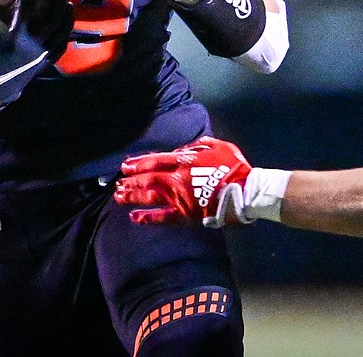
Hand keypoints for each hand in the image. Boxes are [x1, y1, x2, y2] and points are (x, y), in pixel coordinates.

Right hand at [0, 0, 72, 112]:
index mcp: (16, 37)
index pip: (27, 6)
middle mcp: (34, 45)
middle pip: (53, 16)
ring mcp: (42, 54)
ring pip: (62, 31)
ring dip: (66, 15)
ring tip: (67, 3)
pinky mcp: (45, 63)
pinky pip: (61, 46)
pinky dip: (65, 34)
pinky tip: (66, 26)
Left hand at [116, 136, 253, 226]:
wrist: (245, 191)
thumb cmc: (233, 166)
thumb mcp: (218, 145)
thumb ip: (198, 144)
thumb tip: (181, 150)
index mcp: (185, 161)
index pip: (155, 161)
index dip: (138, 163)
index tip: (125, 165)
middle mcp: (177, 179)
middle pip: (148, 179)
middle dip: (131, 180)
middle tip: (118, 182)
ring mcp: (179, 198)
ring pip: (150, 197)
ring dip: (133, 196)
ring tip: (119, 196)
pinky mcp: (185, 214)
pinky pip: (163, 217)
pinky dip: (148, 218)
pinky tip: (134, 218)